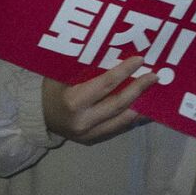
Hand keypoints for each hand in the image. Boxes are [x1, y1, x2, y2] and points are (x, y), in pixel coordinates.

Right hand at [42, 56, 157, 145]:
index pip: (105, 85)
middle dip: (139, 89)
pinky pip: (118, 129)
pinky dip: (133, 119)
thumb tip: (115, 53)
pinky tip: (146, 111)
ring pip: (123, 121)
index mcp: (73, 102)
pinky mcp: (94, 141)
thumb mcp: (61, 74)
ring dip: (142, 108)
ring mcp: (89, 135)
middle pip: (118, 105)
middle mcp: (83, 122)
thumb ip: (85, 68)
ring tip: (158, 95)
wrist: (37, 116)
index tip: (140, 60)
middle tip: (154, 76)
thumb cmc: (50, 89)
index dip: (124, 72)